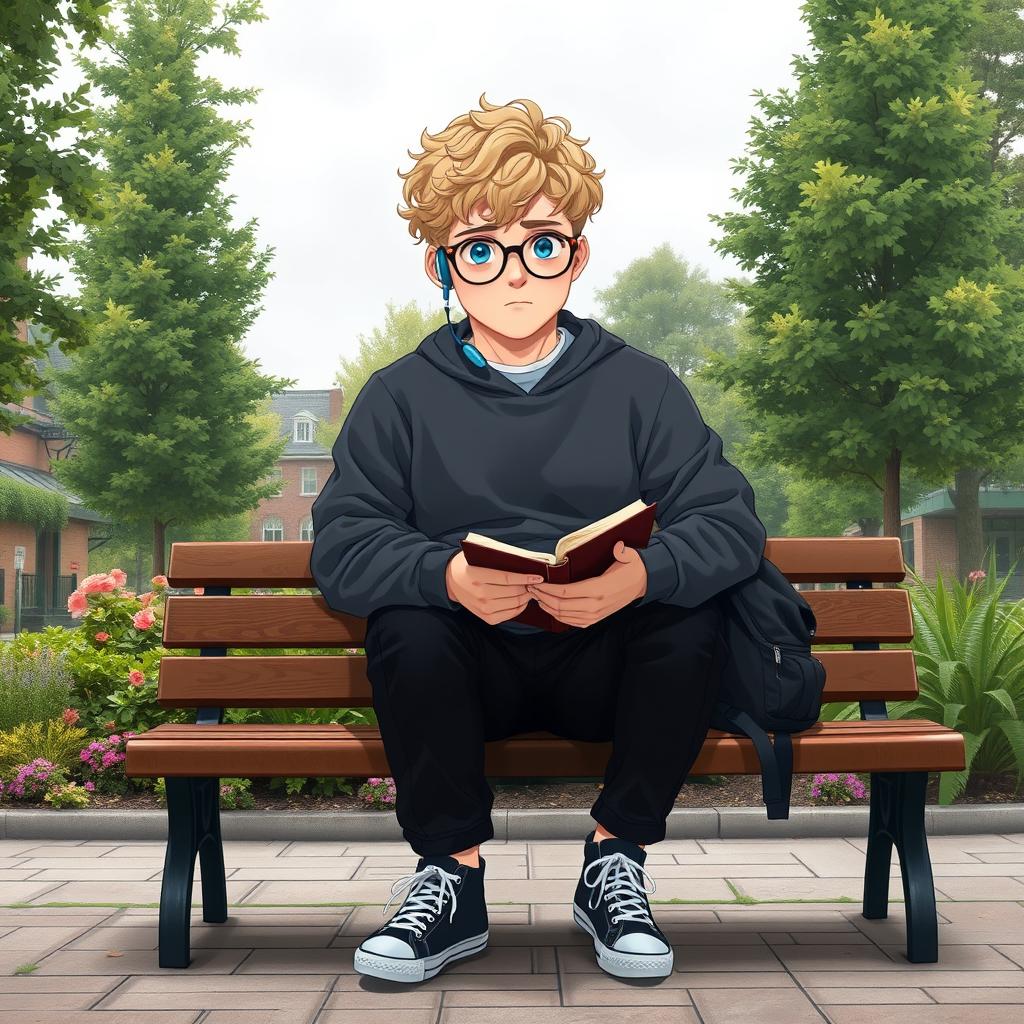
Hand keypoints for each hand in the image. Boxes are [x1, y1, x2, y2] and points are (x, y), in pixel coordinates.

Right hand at [444, 550, 543, 625]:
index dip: (525, 578)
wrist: (450, 581)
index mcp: (477, 575)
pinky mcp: (486, 617)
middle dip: (528, 587)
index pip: (507, 578)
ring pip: (513, 603)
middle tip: (535, 582)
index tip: (539, 576)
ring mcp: (482, 607)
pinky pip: (509, 614)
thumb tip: (525, 563)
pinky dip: (519, 607)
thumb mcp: (478, 557)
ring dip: (526, 597)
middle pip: (513, 592)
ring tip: (530, 590)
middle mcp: (479, 593)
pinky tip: (522, 600)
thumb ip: (499, 560)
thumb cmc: (468, 565)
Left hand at [526, 541, 647, 628]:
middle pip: (560, 605)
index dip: (546, 588)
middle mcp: (595, 605)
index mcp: (599, 589)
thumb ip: (621, 551)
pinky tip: (550, 608)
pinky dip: (558, 616)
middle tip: (531, 588)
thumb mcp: (628, 555)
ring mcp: (595, 615)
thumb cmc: (631, 567)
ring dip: (547, 607)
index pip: (565, 591)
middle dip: (542, 597)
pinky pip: (572, 622)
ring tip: (537, 597)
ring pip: (563, 616)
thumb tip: (617, 547)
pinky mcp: (595, 619)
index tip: (536, 581)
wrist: (643, 583)